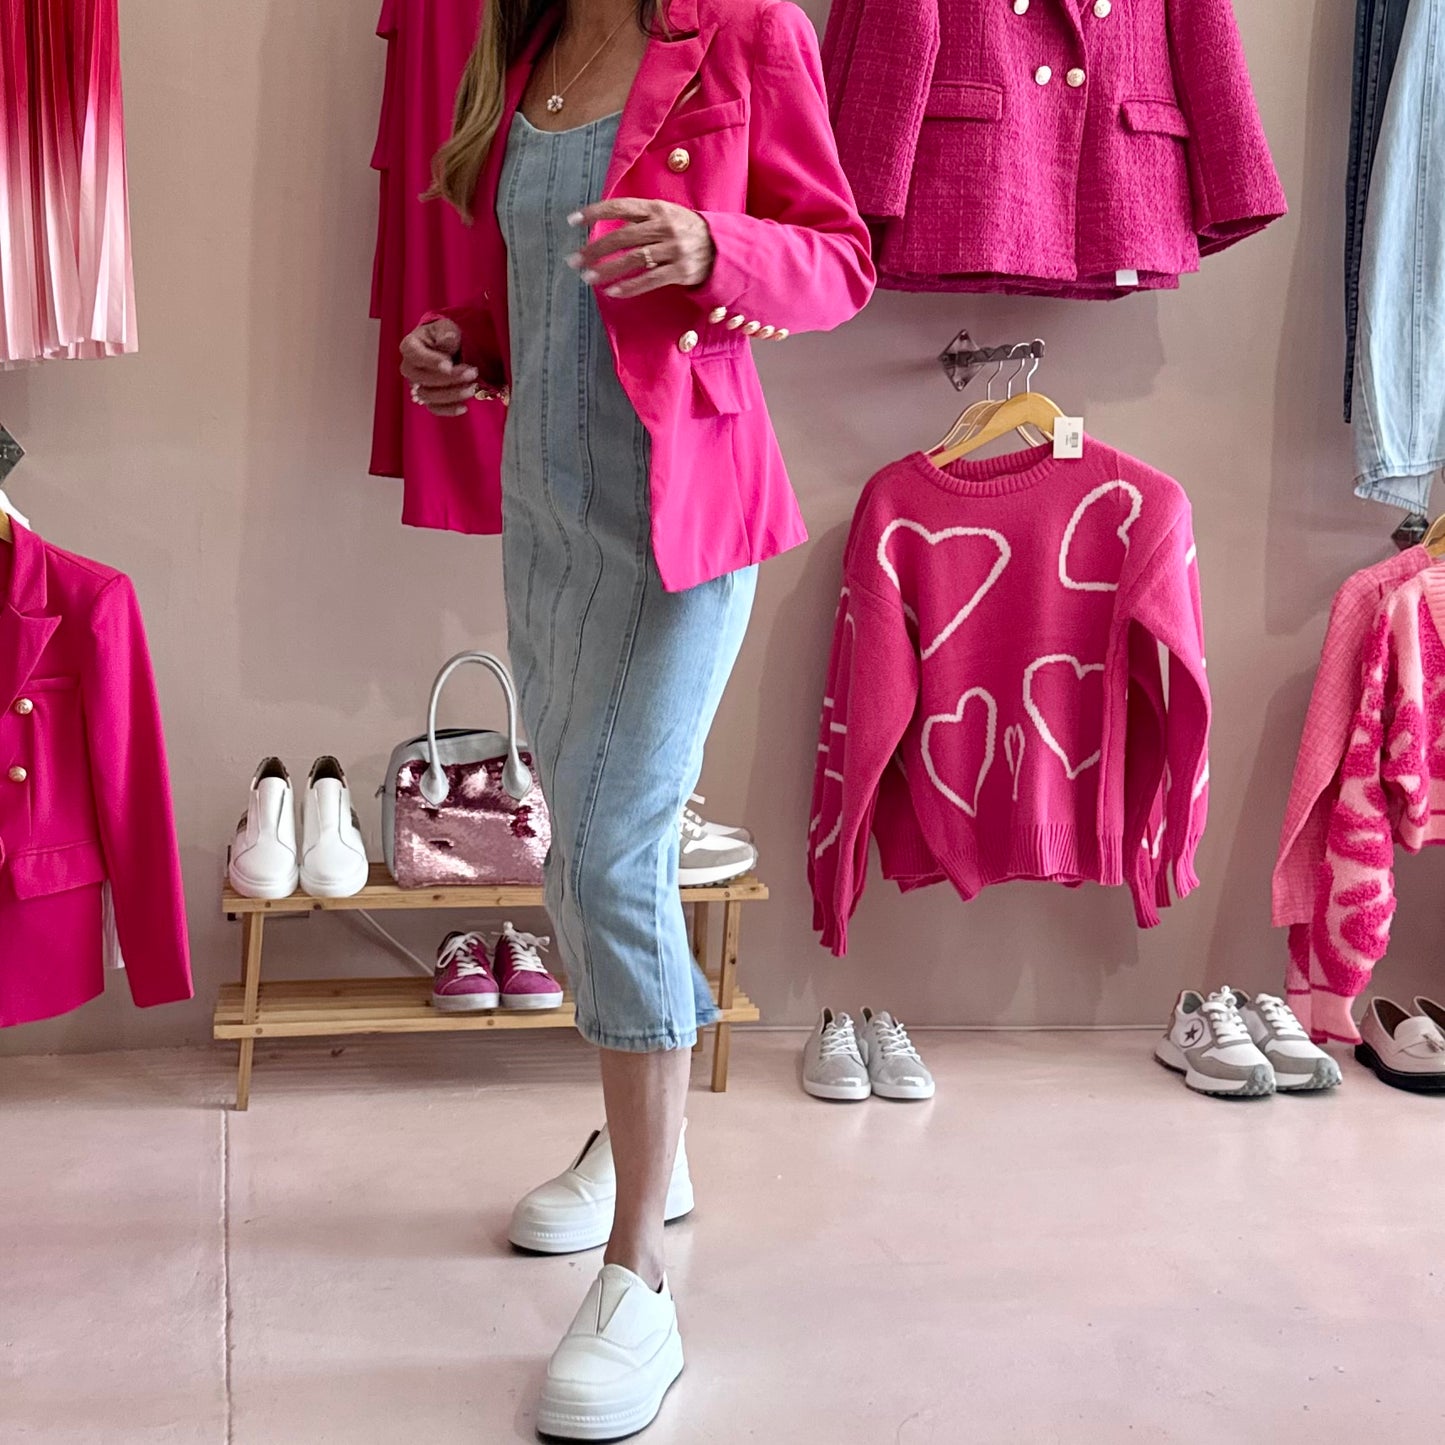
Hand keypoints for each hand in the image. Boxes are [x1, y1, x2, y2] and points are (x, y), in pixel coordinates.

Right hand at [400, 317, 482, 417]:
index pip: (415, 355)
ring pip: (429, 396)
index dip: (432, 361)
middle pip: (422, 379)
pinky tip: (464, 407)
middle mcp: (410, 368)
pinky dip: (449, 410)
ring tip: (472, 387)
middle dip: (449, 378)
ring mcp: (418, 385)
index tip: (449, 364)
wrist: (449, 348)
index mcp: (410, 346)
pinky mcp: (429, 398)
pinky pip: (434, 408)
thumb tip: (449, 338)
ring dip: (452, 394)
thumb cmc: (445, 335)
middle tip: (471, 372)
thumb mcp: (447, 328)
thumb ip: (447, 333)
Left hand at [567, 198, 716, 298]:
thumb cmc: (688, 231)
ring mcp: (674, 249)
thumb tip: (609, 229)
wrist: (724, 248)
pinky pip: (649, 280)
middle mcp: (664, 227)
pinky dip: (629, 286)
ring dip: (607, 269)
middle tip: (574, 260)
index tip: (573, 221)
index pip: (621, 207)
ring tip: (587, 277)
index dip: (595, 212)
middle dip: (595, 249)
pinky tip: (612, 291)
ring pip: (633, 259)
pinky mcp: (681, 271)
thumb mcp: (668, 215)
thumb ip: (642, 219)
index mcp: (658, 208)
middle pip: (622, 237)